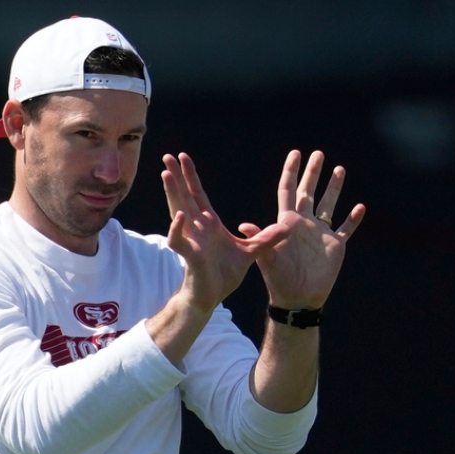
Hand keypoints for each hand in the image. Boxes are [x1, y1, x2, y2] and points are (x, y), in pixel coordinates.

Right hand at [161, 153, 289, 311]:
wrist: (211, 297)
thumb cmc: (224, 275)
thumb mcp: (250, 253)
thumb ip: (266, 239)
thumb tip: (288, 227)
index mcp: (209, 224)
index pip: (198, 194)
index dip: (191, 176)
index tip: (184, 157)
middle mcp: (197, 228)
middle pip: (184, 197)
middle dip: (176, 177)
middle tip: (167, 155)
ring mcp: (192, 241)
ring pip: (178, 212)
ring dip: (172, 194)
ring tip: (166, 175)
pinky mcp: (190, 256)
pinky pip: (180, 241)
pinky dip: (178, 229)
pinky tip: (179, 217)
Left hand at [240, 150, 365, 309]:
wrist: (297, 298)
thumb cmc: (278, 279)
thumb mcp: (266, 257)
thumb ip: (260, 239)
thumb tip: (244, 225)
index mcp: (287, 222)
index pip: (288, 191)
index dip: (291, 172)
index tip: (296, 153)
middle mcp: (304, 223)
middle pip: (309, 192)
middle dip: (313, 173)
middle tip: (318, 153)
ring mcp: (320, 233)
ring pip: (329, 205)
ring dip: (334, 188)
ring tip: (339, 168)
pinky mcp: (335, 246)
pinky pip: (346, 228)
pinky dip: (353, 219)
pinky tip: (360, 207)